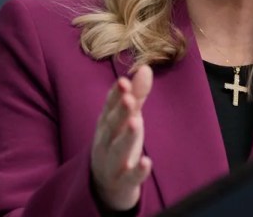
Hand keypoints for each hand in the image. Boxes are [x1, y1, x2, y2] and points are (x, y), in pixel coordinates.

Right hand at [91, 65, 153, 210]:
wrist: (105, 185)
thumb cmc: (118, 142)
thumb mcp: (128, 118)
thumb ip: (137, 94)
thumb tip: (146, 67)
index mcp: (106, 123)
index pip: (109, 106)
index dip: (116, 95)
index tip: (123, 81)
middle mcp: (105, 141)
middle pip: (112, 125)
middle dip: (120, 111)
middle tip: (130, 98)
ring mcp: (111, 163)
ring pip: (117, 149)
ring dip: (126, 136)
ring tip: (136, 122)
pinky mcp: (122, 182)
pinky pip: (129, 177)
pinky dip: (137, 171)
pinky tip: (147, 161)